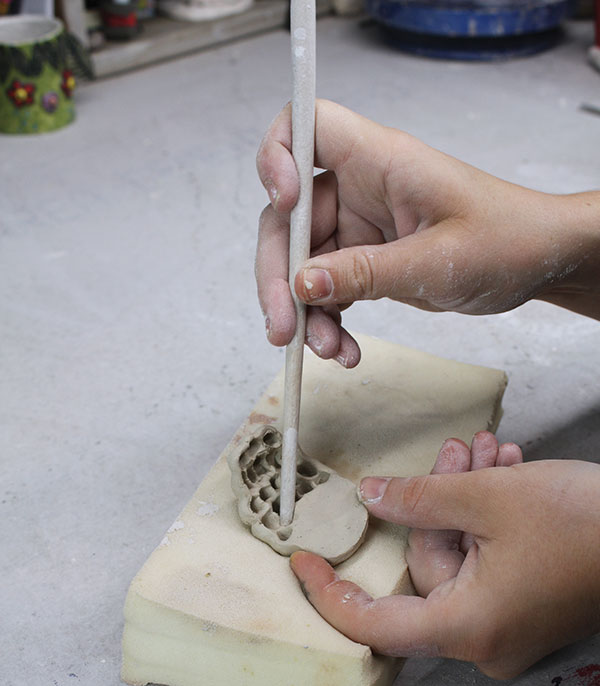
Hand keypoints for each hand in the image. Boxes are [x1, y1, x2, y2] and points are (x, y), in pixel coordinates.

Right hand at [256, 100, 599, 362]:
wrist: (537, 263)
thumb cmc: (507, 239)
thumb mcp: (438, 261)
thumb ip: (367, 272)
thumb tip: (302, 284)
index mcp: (380, 161)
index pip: (306, 127)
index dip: (278, 157)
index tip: (282, 204)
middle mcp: (361, 189)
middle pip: (287, 217)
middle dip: (278, 274)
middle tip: (284, 327)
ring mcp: (359, 227)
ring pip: (301, 263)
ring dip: (304, 311)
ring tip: (327, 349)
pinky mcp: (365, 260)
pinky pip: (327, 289)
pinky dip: (328, 322)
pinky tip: (344, 349)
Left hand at [290, 432, 599, 678]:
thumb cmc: (585, 524)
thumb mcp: (490, 498)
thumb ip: (418, 498)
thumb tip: (370, 498)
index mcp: (466, 628)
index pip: (372, 623)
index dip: (329, 592)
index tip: (302, 560)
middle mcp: (484, 640)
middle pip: (426, 569)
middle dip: (436, 503)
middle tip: (458, 453)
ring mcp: (509, 627)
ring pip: (460, 557)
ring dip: (468, 500)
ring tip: (490, 453)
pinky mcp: (527, 609)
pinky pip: (486, 564)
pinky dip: (490, 519)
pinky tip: (507, 473)